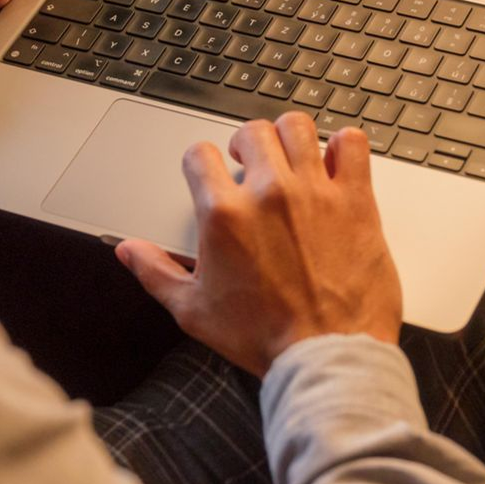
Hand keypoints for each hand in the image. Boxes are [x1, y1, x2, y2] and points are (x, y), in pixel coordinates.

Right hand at [117, 112, 402, 377]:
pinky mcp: (355, 200)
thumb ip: (156, 272)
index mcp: (224, 214)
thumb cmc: (264, 337)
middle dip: (245, 143)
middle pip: (251, 132)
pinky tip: (335, 162)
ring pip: (297, 127)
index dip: (200, 162)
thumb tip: (129, 250)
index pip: (200, 154)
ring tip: (289, 156)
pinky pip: (352, 144)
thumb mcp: (194, 310)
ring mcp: (314, 192)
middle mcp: (268, 193)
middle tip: (250, 162)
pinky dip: (344, 145)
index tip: (208, 173)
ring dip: (289, 137)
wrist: (325, 356)